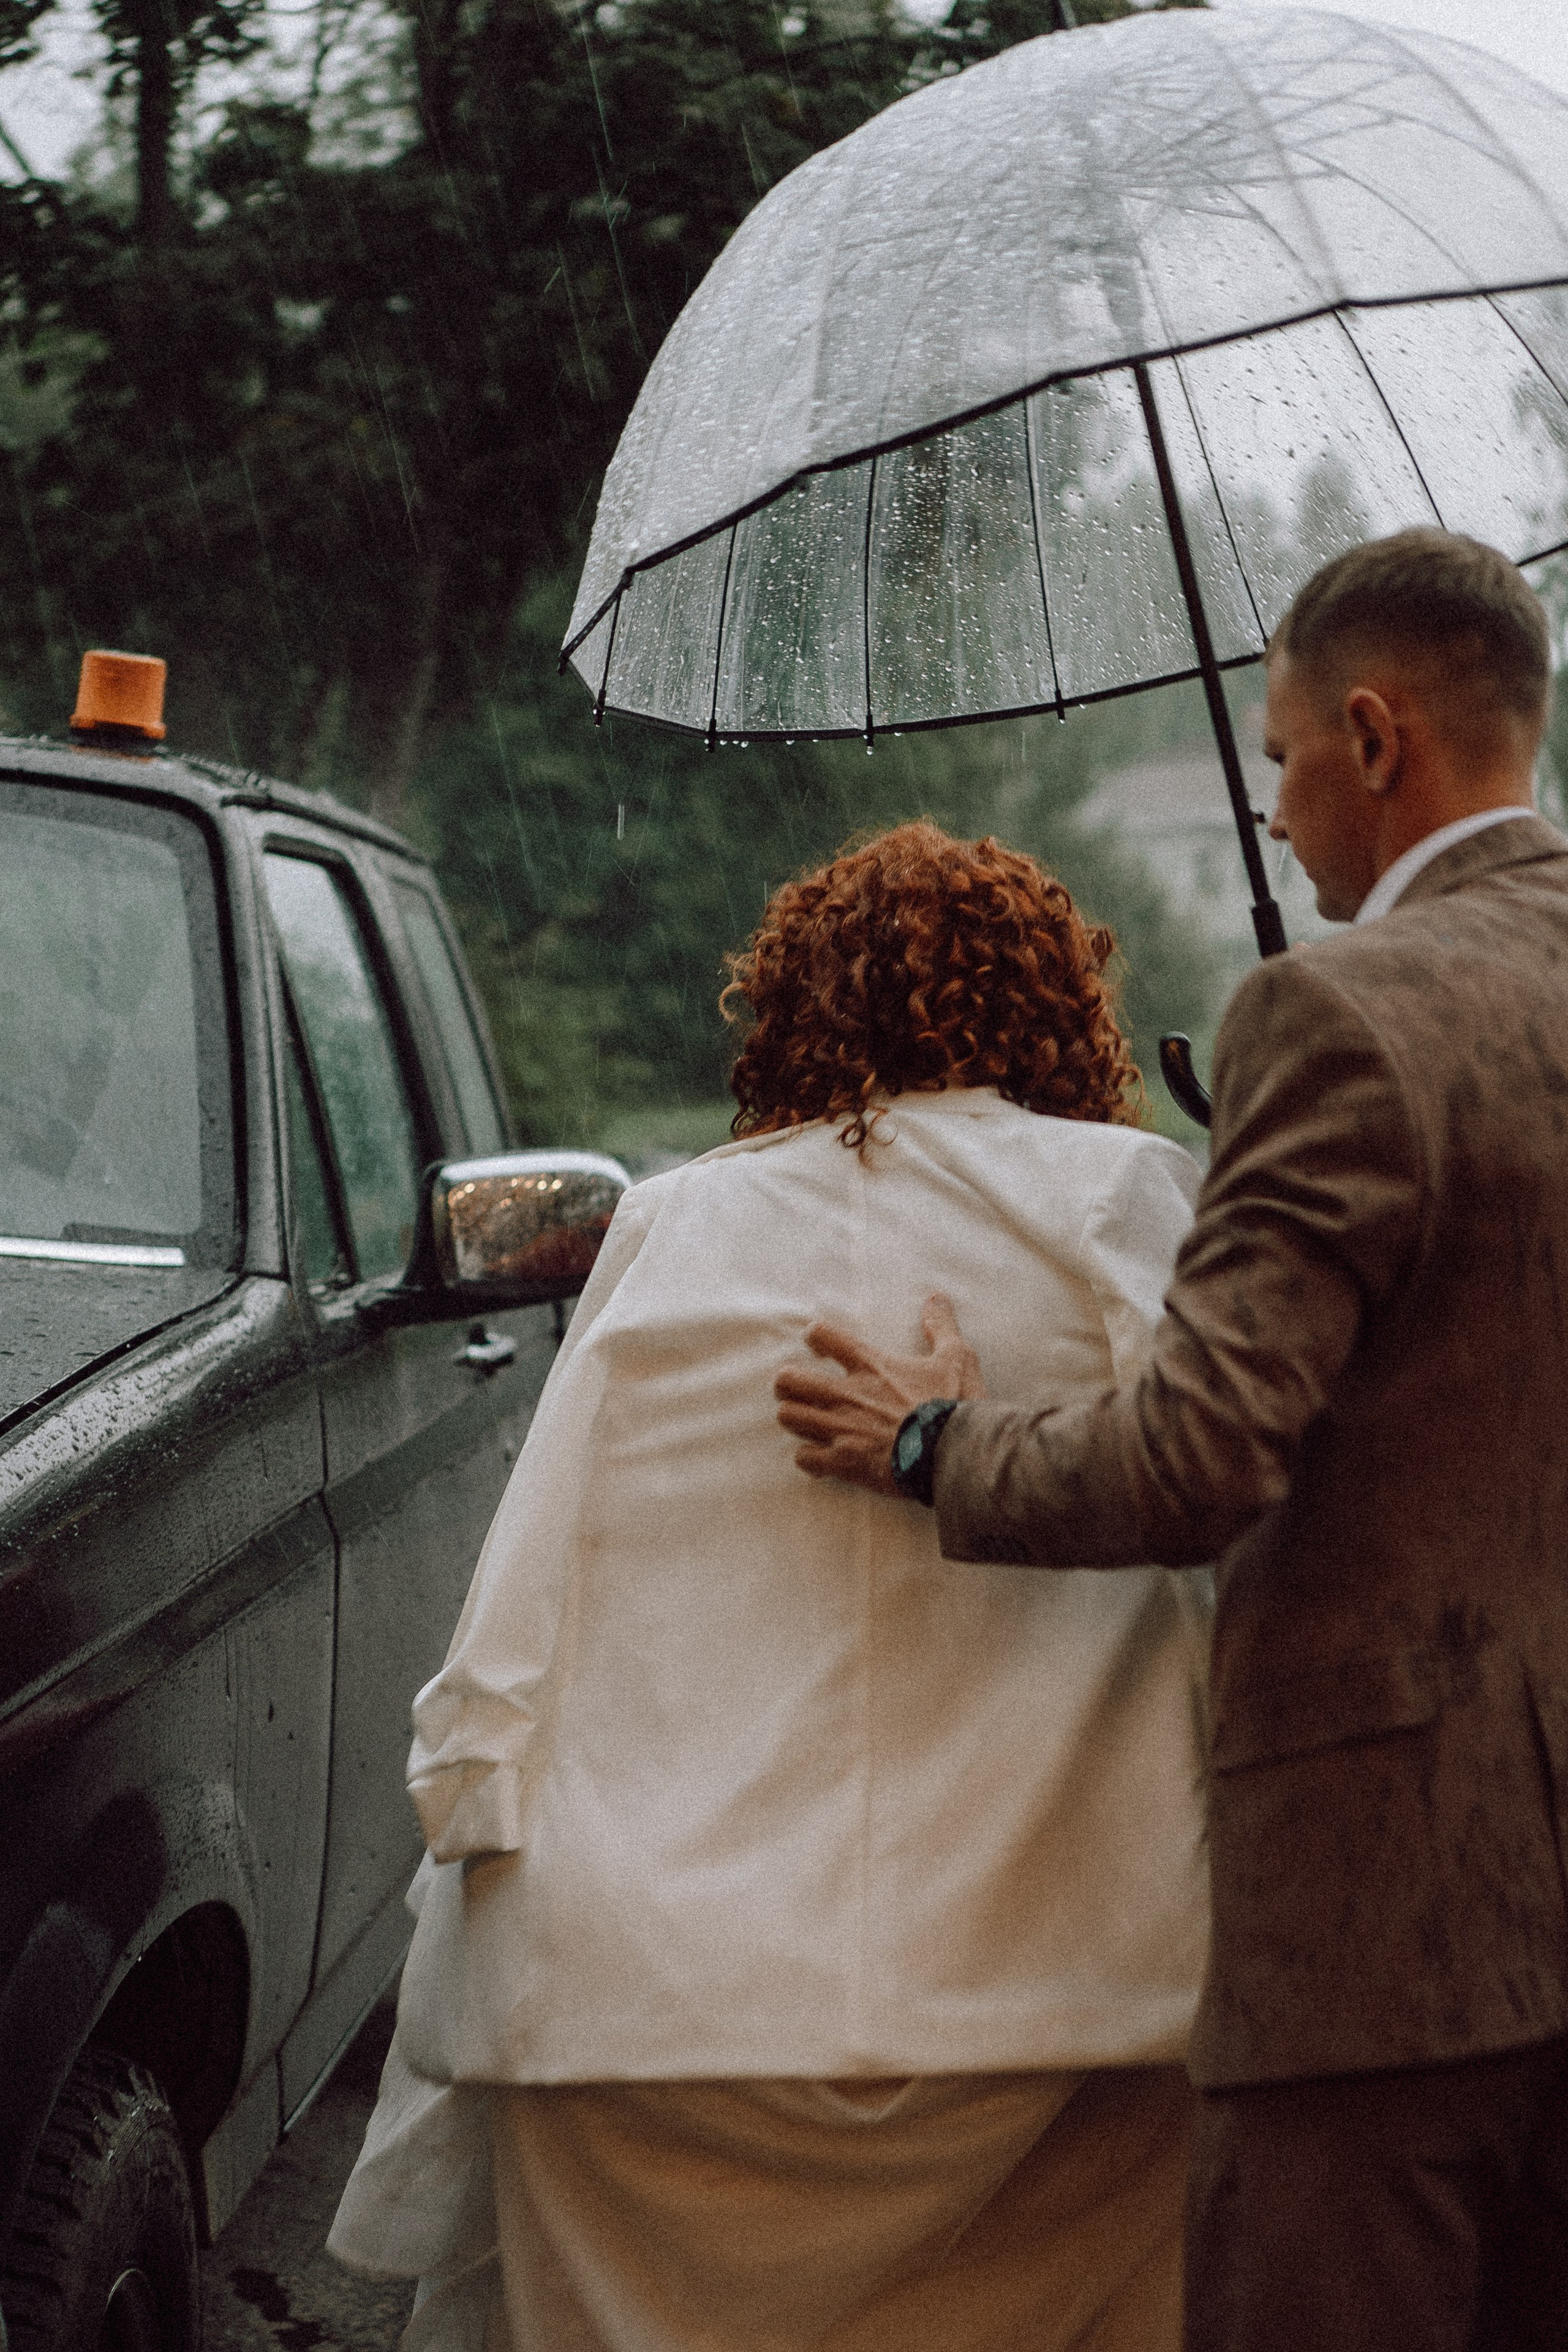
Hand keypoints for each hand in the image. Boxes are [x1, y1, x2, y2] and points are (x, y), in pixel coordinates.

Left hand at [774, 1293, 984, 1493]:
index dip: (815, 1337)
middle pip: (788, 1379)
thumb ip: (942, 1327)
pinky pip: (804, 1458)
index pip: (822, 1335)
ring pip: (788, 1417)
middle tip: (801, 1388)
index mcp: (871, 1365)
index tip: (820, 1346)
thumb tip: (937, 1299)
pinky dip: (809, 1457)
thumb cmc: (953, 1406)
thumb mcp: (957, 1358)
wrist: (953, 1455)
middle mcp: (847, 1394)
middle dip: (788, 1383)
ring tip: (808, 1421)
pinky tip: (821, 1455)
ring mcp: (842, 1428)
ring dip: (796, 1418)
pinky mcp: (843, 1462)